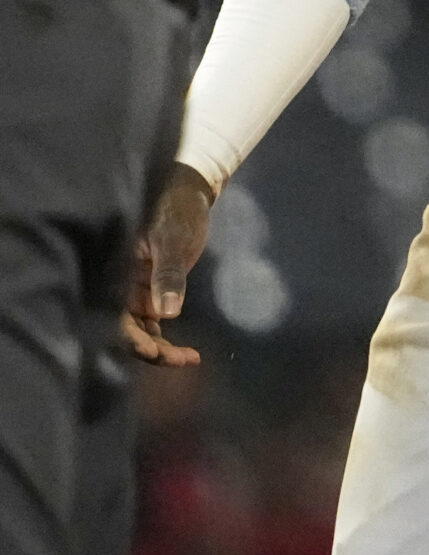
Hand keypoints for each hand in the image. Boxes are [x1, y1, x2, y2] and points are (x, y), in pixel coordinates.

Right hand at [122, 163, 214, 366]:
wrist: (187, 196)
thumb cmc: (176, 212)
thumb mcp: (173, 241)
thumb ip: (169, 274)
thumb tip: (167, 313)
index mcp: (112, 276)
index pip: (113, 317)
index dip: (129, 339)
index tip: (153, 352)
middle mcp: (116, 289)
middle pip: (124, 330)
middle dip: (149, 350)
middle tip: (182, 358)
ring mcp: (131, 293)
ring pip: (139, 331)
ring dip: (160, 349)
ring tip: (190, 358)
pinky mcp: (147, 294)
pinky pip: (151, 324)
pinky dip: (165, 339)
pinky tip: (190, 353)